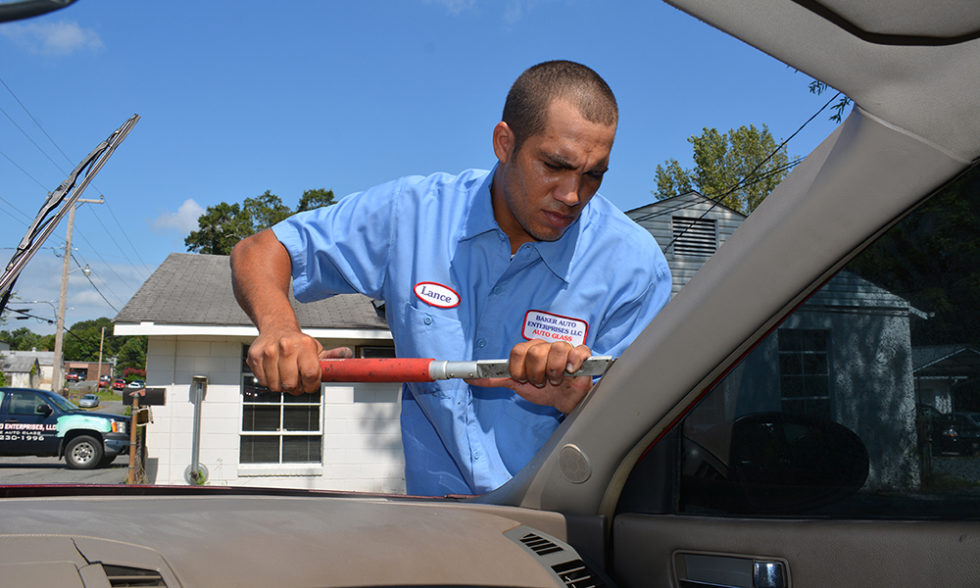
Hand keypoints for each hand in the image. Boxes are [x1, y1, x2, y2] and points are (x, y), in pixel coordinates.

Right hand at [247, 327, 351, 394]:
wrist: (277, 327)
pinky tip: (274, 371)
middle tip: (297, 381)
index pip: (310, 375)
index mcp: (305, 345)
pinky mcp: (254, 357)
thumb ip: (332, 357)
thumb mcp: (317, 349)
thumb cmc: (299, 343)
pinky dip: (269, 381)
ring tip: (285, 374)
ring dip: (282, 386)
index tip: (310, 383)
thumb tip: (348, 354)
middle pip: (291, 384)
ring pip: (276, 386)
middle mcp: (286, 346)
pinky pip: (263, 382)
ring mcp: (268, 351)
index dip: (311, 385)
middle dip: (296, 388)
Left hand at [467, 340, 592, 413]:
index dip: (519, 368)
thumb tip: (469, 378)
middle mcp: (546, 346)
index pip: (519, 350)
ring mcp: (564, 348)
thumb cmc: (543, 389)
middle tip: (541, 382)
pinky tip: (570, 371)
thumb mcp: (516, 385)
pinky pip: (578, 351)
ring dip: (553, 372)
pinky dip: (573, 362)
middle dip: (536, 374)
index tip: (522, 379)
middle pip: (535, 352)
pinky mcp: (581, 354)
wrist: (564, 399)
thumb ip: (494, 380)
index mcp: (530, 350)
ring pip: (556, 349)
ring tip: (555, 380)